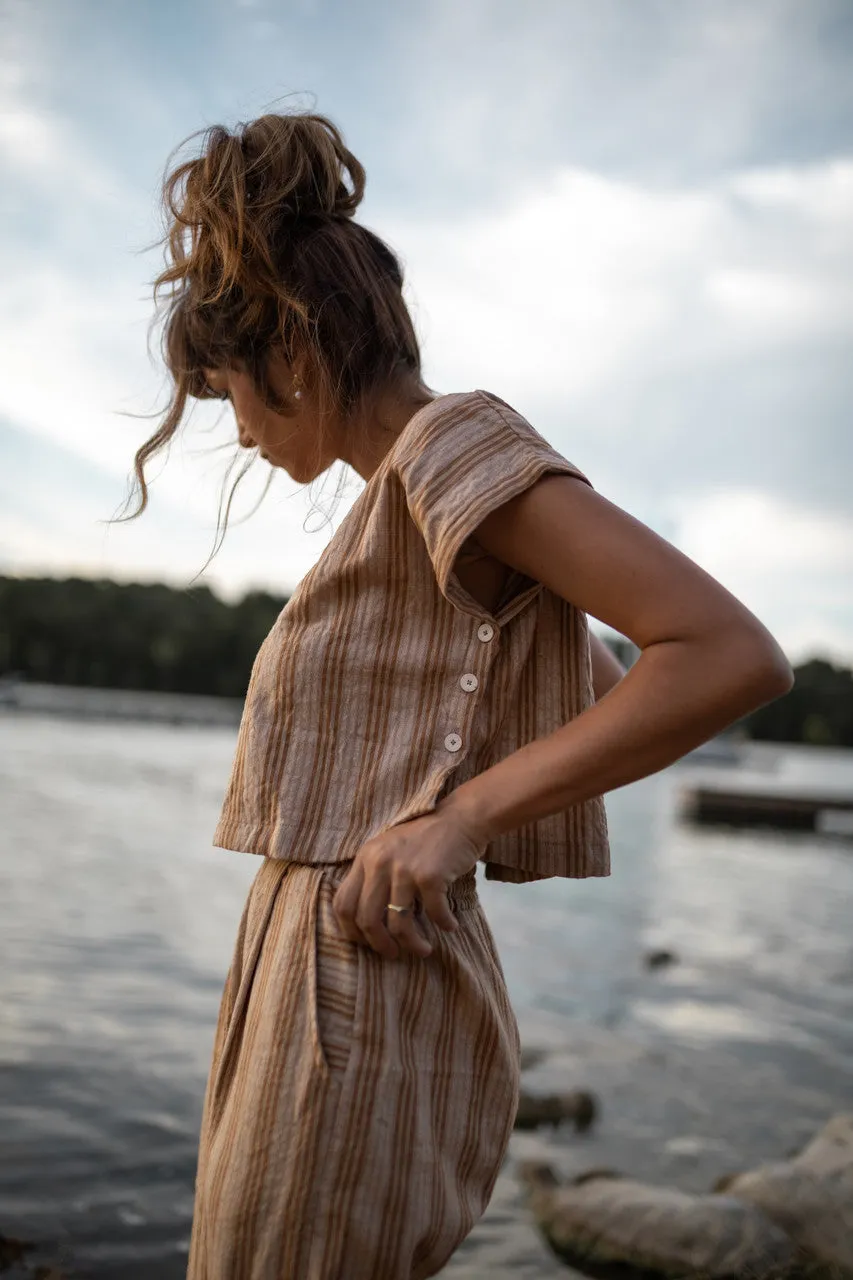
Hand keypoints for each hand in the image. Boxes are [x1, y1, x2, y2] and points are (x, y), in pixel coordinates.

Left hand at [332, 808, 484, 959]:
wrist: (462, 817)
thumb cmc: (427, 839)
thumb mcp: (390, 850)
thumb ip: (374, 876)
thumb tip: (365, 924)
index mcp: (365, 857)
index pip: (343, 903)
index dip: (352, 931)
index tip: (367, 943)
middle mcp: (379, 862)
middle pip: (367, 920)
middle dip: (380, 945)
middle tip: (394, 954)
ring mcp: (404, 869)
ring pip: (398, 924)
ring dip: (413, 944)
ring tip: (424, 950)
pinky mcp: (430, 875)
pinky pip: (433, 913)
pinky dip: (443, 924)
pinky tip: (450, 926)